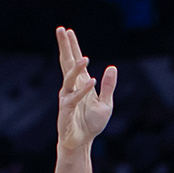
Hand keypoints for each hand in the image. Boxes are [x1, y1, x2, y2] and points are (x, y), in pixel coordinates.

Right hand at [54, 26, 116, 151]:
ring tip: (86, 58)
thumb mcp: (106, 104)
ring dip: (77, 68)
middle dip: (64, 46)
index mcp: (80, 84)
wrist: (82, 143)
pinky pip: (74, 98)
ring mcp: (67, 98)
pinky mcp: (66, 110)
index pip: (74, 61)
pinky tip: (91, 81)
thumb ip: (109, 86)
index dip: (72, 46)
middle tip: (61, 29)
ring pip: (69, 78)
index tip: (67, 31)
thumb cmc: (91, 124)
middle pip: (66, 63)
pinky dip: (83, 90)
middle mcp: (71, 88)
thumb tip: (112, 67)